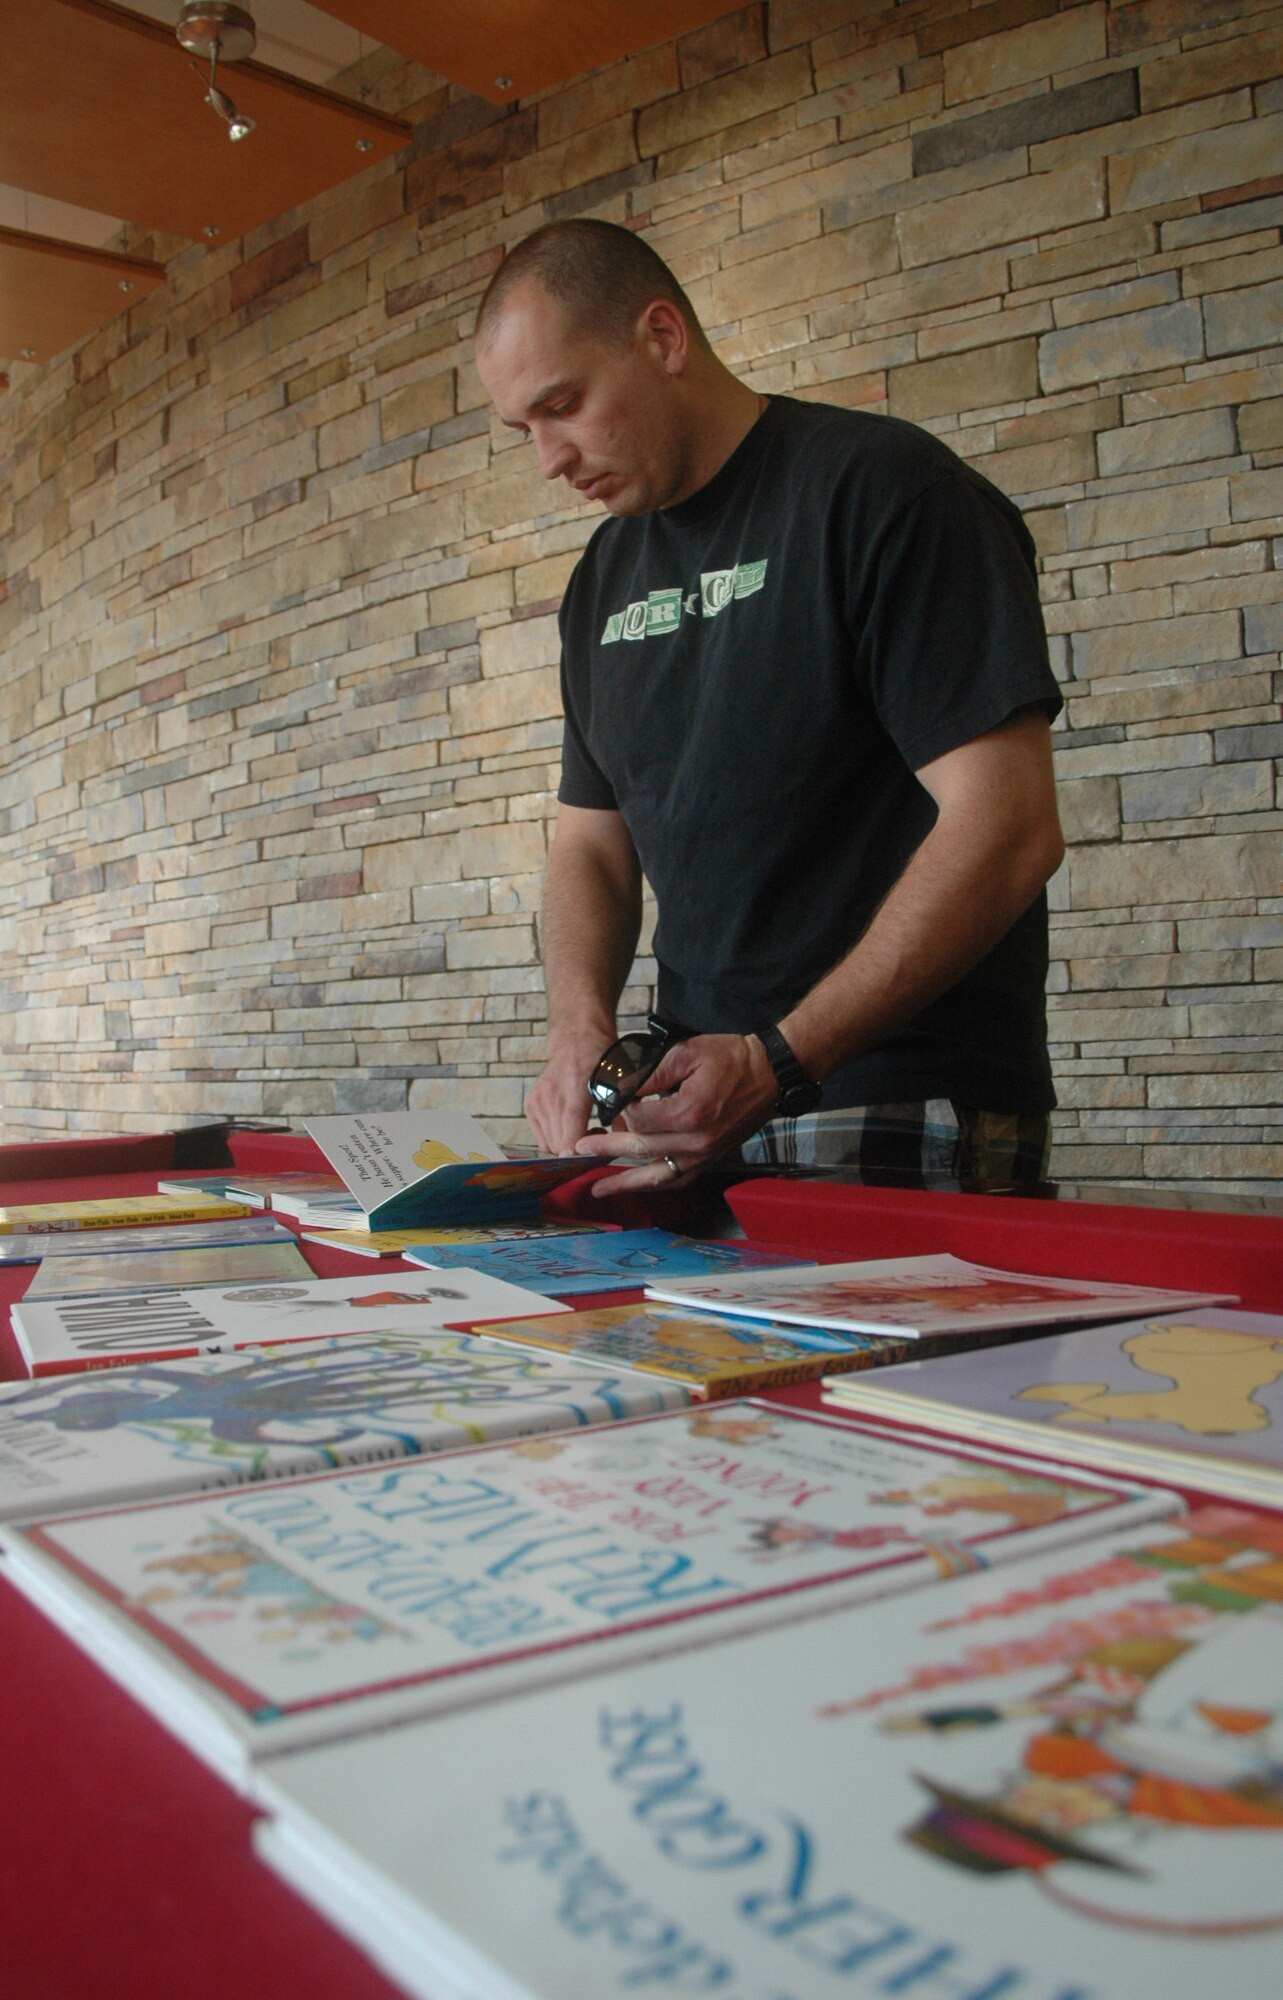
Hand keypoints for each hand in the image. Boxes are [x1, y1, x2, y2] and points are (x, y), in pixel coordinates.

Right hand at [524, 1031, 609, 1154]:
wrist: (576, 1039)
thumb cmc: (600, 1059)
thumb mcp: (618, 1081)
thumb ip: (621, 1111)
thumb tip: (625, 1139)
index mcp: (574, 1090)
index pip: (570, 1136)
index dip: (580, 1154)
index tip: (595, 1156)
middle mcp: (551, 1097)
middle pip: (559, 1146)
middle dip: (578, 1151)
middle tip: (596, 1139)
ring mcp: (537, 1102)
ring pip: (549, 1145)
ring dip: (566, 1146)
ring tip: (583, 1131)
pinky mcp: (530, 1105)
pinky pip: (541, 1138)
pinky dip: (555, 1139)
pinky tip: (570, 1127)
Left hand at [573, 1033, 777, 1195]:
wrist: (770, 1074)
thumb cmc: (731, 1059)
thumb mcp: (686, 1053)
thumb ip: (650, 1073)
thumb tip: (620, 1087)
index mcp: (689, 1113)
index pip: (638, 1120)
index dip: (619, 1110)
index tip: (609, 1101)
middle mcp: (696, 1142)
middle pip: (641, 1150)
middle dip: (606, 1151)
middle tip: (580, 1152)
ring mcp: (704, 1155)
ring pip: (657, 1175)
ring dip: (625, 1183)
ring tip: (599, 1188)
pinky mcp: (711, 1159)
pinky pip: (678, 1179)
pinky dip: (655, 1185)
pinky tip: (637, 1187)